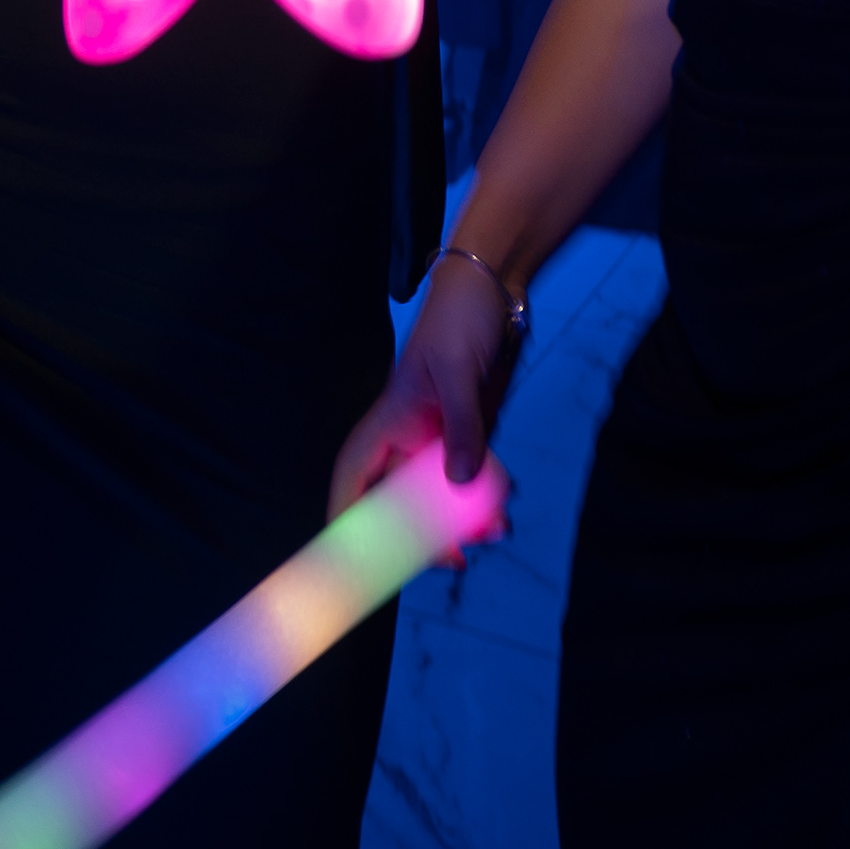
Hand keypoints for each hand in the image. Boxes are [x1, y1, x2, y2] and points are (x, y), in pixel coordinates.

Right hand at [328, 255, 519, 537]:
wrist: (495, 288)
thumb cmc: (460, 316)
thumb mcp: (459, 370)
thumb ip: (461, 427)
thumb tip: (459, 481)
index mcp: (390, 420)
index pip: (355, 476)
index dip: (347, 518)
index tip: (353, 559)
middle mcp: (409, 436)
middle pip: (399, 501)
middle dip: (420, 537)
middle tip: (453, 560)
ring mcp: (440, 436)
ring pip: (439, 496)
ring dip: (461, 522)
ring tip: (493, 534)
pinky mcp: (470, 433)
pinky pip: (471, 479)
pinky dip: (483, 500)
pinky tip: (502, 513)